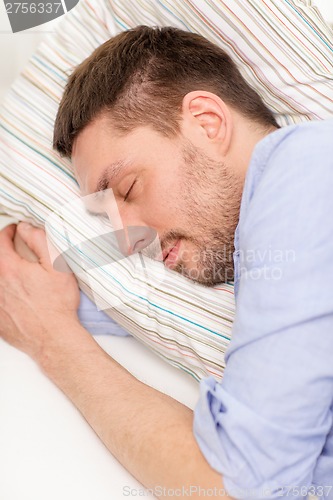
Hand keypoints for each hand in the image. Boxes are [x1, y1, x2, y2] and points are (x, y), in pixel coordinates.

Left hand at [0, 223, 79, 361]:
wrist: (53, 338)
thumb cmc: (58, 303)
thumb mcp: (57, 265)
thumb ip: (40, 240)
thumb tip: (26, 228)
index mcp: (9, 269)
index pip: (1, 242)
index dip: (8, 232)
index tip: (15, 231)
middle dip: (4, 252)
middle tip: (14, 249)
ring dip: (4, 272)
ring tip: (16, 272)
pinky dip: (4, 294)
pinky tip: (16, 294)